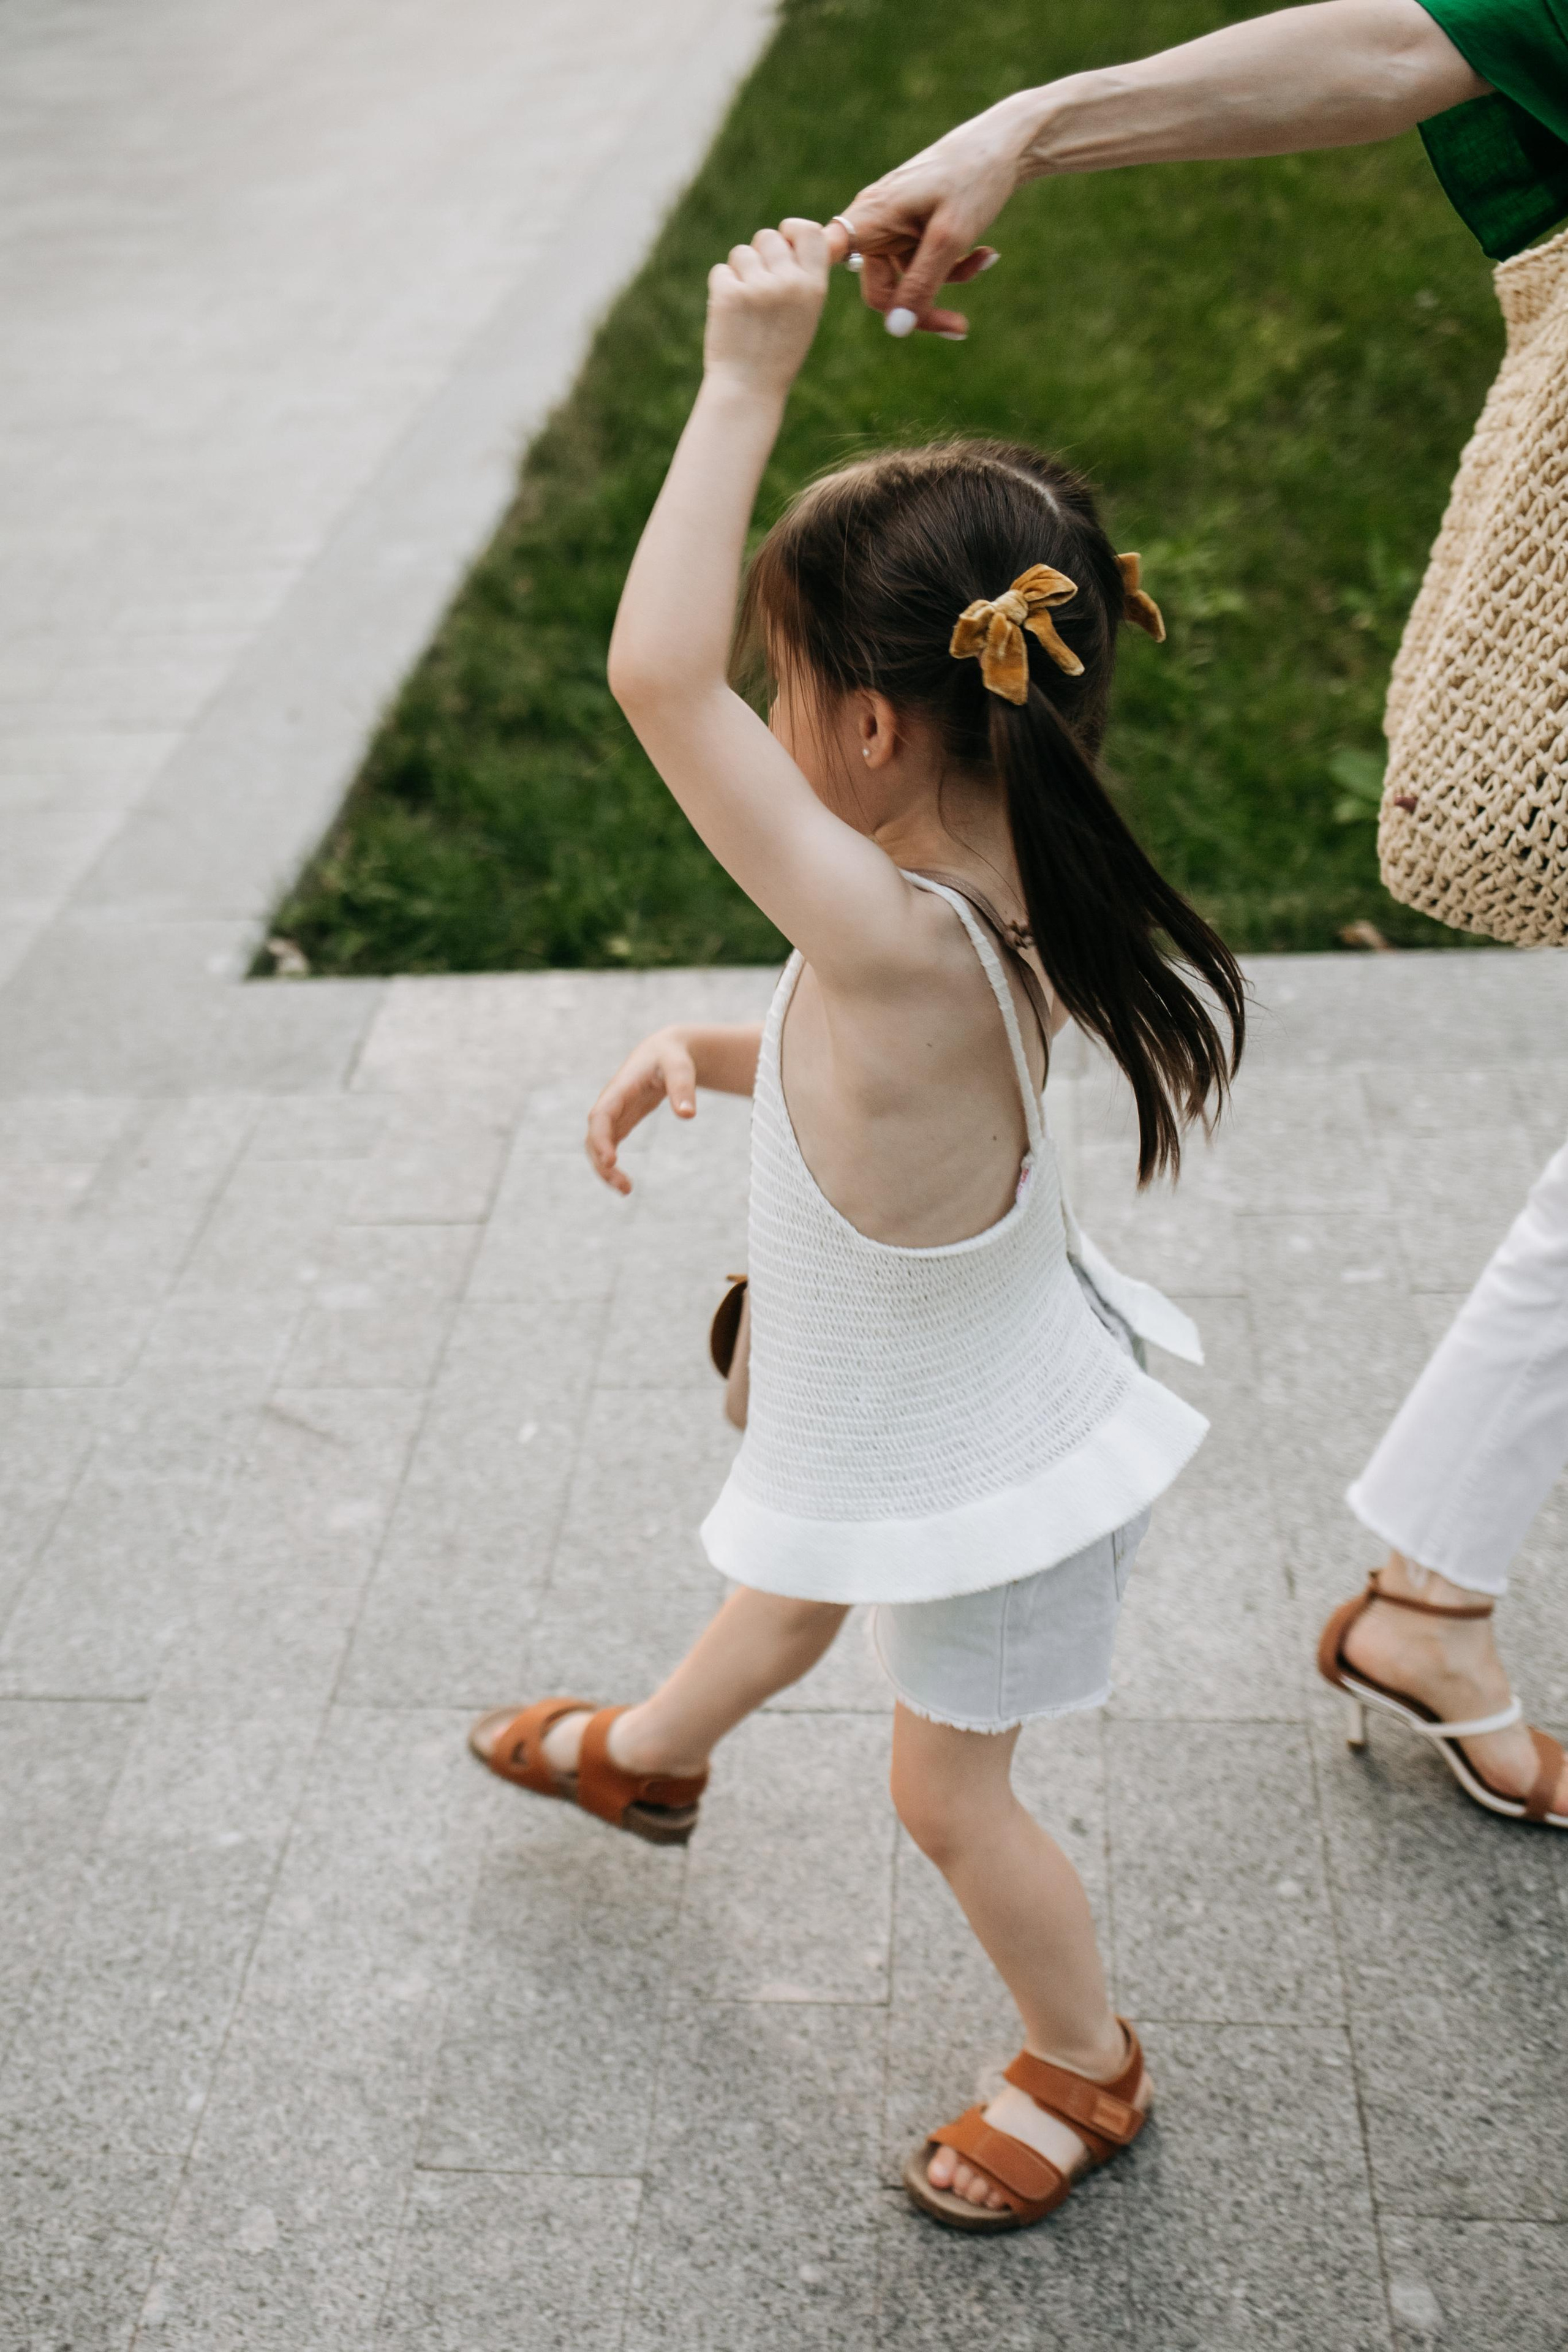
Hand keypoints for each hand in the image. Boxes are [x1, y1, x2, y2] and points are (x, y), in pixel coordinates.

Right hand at [584, 1027, 697, 1194]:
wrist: (664, 1051)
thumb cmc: (672, 1056)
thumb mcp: (680, 1067)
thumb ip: (683, 1087)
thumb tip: (688, 1115)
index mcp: (619, 1088)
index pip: (600, 1116)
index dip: (601, 1138)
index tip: (610, 1161)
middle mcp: (610, 1104)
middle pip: (593, 1137)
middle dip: (601, 1163)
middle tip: (625, 1187)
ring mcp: (613, 1115)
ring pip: (597, 1146)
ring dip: (604, 1170)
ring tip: (626, 1190)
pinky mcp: (620, 1123)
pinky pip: (608, 1148)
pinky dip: (611, 1168)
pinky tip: (625, 1185)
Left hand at [704, 218, 831, 397]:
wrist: (748, 389)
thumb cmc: (777, 353)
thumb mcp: (804, 315)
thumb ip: (801, 276)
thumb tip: (789, 236)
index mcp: (814, 287)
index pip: (810, 231)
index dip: (792, 230)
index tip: (784, 239)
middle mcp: (789, 283)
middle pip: (768, 236)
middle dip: (759, 254)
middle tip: (758, 287)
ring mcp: (758, 287)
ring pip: (742, 253)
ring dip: (739, 273)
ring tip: (746, 308)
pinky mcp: (729, 294)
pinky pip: (721, 272)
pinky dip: (721, 289)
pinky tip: (730, 315)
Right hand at [823, 97, 1031, 335]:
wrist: (1006, 143)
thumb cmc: (974, 178)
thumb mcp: (949, 238)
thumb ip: (921, 286)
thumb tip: (896, 331)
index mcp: (870, 216)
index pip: (826, 256)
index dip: (813, 279)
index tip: (808, 304)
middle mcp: (875, 221)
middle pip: (880, 288)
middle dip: (921, 307)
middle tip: (960, 327)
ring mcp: (894, 225)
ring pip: (908, 279)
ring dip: (947, 281)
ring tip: (985, 259)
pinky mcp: (913, 227)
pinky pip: (924, 263)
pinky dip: (953, 265)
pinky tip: (985, 253)